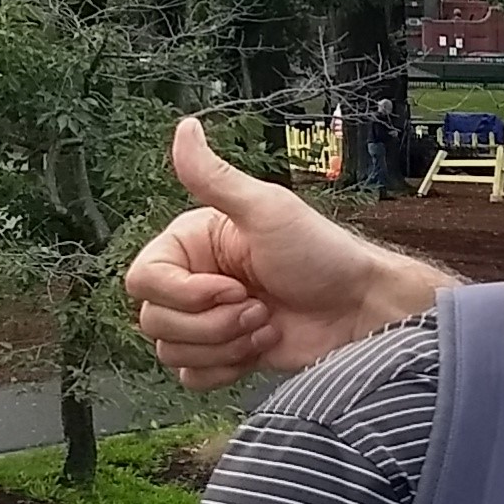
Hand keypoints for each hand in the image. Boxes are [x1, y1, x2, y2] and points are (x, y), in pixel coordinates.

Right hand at [125, 116, 442, 389]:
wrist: (361, 311)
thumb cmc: (322, 256)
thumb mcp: (268, 210)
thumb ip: (215, 177)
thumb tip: (183, 126)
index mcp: (191, 246)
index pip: (142, 281)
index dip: (185, 295)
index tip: (234, 289)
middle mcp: (192, 282)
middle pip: (152, 320)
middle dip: (213, 324)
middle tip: (259, 308)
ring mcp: (207, 321)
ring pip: (170, 350)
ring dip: (224, 345)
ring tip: (267, 324)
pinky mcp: (223, 355)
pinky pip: (188, 376)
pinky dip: (223, 370)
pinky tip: (259, 349)